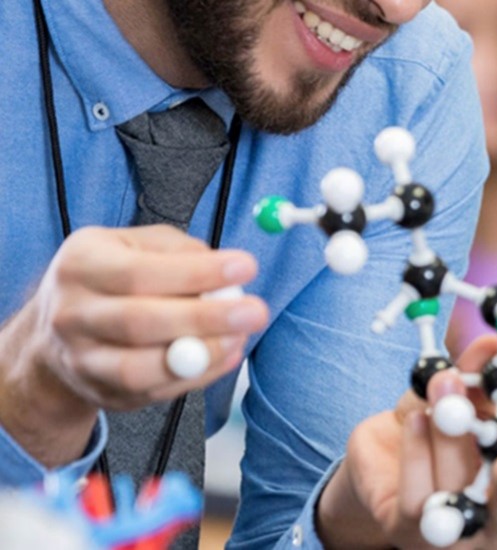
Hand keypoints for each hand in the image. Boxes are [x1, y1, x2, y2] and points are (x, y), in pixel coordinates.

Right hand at [0, 225, 265, 464]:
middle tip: (255, 312)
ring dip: (202, 356)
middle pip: (140, 323)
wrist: (57, 332)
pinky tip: (224, 356)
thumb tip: (225, 275)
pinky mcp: (100, 393)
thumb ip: (180, 251)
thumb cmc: (114, 277)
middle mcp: (72, 313)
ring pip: (140, 368)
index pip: (140, 272)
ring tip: (239, 337)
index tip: (246, 267)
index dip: (197, 273)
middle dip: (206, 318)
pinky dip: (197, 377)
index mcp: (81, 264)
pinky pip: (154, 392)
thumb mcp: (136, 245)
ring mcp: (81, 360)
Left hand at [320, 335, 496, 548]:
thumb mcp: (462, 400)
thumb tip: (492, 342)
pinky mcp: (410, 531)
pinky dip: (417, 452)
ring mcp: (456, 533)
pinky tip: (413, 420)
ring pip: (461, 494)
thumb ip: (478, 375)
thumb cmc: (437, 433)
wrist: (382, 464)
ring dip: (451, 437)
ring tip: (441, 390)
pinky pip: (418, 496)